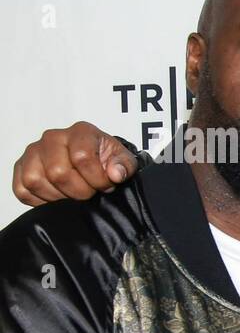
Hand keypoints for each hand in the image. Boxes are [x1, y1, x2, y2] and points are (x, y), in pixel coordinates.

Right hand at [13, 123, 137, 204]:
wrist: (92, 159)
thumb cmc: (105, 158)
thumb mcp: (123, 160)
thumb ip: (124, 165)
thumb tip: (115, 174)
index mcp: (80, 132)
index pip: (82, 157)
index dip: (97, 179)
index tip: (105, 185)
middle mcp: (53, 138)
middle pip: (57, 172)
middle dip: (79, 191)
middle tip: (89, 191)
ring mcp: (33, 152)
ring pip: (36, 181)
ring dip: (59, 196)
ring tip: (74, 193)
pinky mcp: (21, 168)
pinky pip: (22, 190)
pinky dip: (40, 200)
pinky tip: (58, 196)